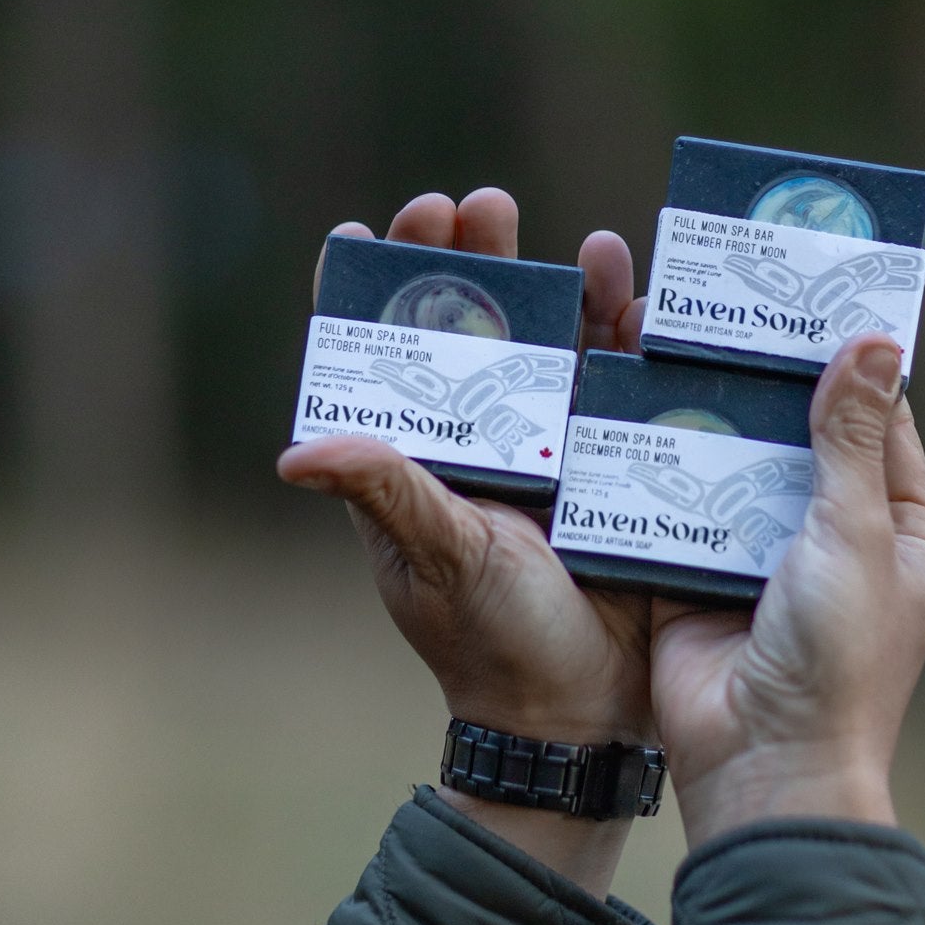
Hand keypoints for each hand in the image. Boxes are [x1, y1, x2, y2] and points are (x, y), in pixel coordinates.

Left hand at [277, 190, 648, 896]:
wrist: (578, 718)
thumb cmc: (489, 643)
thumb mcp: (435, 557)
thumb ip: (385, 492)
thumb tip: (298, 451)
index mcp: (419, 458)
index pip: (382, 356)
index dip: (368, 290)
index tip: (367, 231)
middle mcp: (483, 440)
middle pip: (467, 325)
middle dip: (467, 260)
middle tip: (471, 206)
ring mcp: (552, 445)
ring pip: (549, 339)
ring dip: (553, 280)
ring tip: (559, 231)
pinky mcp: (615, 457)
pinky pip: (621, 377)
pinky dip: (624, 326)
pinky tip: (627, 280)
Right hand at [649, 335, 924, 849]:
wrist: (760, 767)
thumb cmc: (838, 660)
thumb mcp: (855, 534)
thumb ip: (852, 439)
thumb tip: (875, 342)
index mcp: (896, 530)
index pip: (878, 421)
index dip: (849, 360)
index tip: (811, 292)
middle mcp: (831, 539)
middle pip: (797, 435)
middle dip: (762, 379)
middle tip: (722, 302)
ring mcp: (761, 559)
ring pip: (734, 464)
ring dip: (707, 416)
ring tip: (667, 340)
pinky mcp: (697, 578)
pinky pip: (681, 506)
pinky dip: (660, 466)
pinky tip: (628, 406)